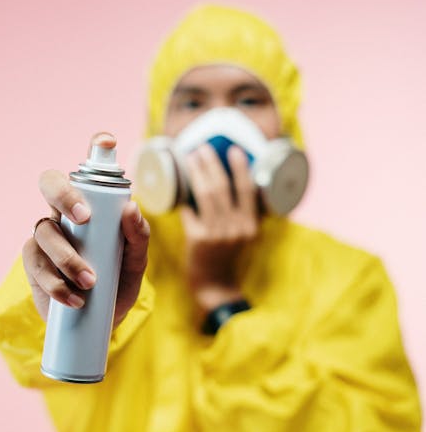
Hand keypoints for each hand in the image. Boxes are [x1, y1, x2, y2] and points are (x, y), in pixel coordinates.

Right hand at [22, 133, 149, 323]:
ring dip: (67, 257)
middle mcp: (64, 213)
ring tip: (90, 282)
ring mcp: (46, 236)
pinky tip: (74, 297)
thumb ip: (138, 237)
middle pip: (50, 182)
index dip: (95, 148)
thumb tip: (130, 208)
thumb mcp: (135, 262)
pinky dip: (56, 282)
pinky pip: (36, 263)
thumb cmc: (119, 283)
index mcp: (92, 205)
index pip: (89, 170)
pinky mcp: (34, 263)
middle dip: (63, 194)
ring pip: (44, 229)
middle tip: (84, 217)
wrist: (100, 322)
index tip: (107, 142)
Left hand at [180, 143, 258, 312]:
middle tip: (202, 148)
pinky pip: (190, 210)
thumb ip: (243, 211)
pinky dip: (185, 197)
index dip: (240, 168)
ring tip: (191, 158)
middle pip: (223, 187)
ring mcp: (217, 233)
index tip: (232, 150)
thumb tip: (237, 178)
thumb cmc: (227, 253)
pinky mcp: (198, 238)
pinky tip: (179, 185)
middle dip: (211, 163)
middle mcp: (236, 228)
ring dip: (197, 172)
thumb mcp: (244, 233)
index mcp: (251, 225)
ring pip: (205, 194)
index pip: (248, 190)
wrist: (215, 284)